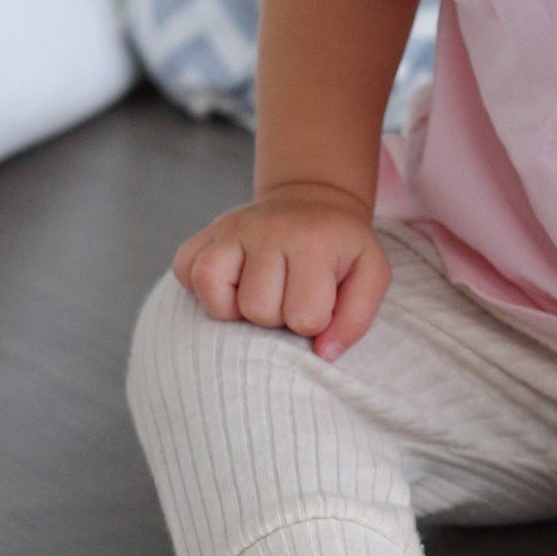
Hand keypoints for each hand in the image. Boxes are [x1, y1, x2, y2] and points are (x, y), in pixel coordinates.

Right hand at [172, 181, 390, 360]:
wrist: (313, 201)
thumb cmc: (342, 250)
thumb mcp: (370, 274)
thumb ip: (356, 319)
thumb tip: (324, 354)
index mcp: (314, 241)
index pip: (304, 316)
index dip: (315, 321)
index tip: (321, 302)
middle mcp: (268, 229)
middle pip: (257, 310)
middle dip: (276, 317)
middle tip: (289, 296)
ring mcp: (231, 228)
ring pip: (214, 293)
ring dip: (236, 309)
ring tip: (259, 295)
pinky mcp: (205, 232)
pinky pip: (186, 271)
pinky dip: (204, 290)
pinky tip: (232, 284)